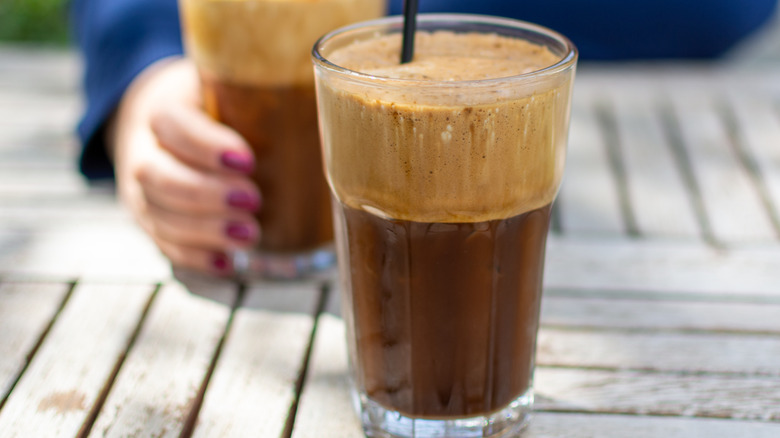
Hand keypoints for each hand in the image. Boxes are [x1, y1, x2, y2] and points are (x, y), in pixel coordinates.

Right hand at [109, 57, 259, 275]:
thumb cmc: (210, 105)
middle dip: (205, 194)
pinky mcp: (152, 222)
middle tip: (253, 201)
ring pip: (159, 214)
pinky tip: (226, 263)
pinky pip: (164, 244)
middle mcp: (144, 151)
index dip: (205, 145)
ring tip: (250, 235)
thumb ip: (255, 90)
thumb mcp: (224, 86)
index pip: (171, 124)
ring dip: (204, 230)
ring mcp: (142, 191)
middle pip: (158, 176)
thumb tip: (311, 82)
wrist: (162, 127)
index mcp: (162, 109)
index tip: (247, 161)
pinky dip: (195, 257)